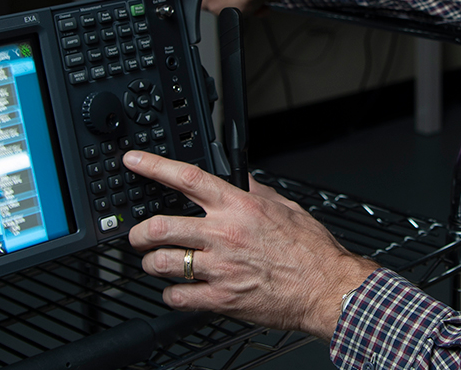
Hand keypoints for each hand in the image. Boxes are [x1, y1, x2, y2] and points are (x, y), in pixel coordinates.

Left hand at [123, 150, 378, 338]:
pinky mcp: (221, 298)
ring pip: (163, 263)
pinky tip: (177, 291)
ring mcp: (220, 268)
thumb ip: (256, 191)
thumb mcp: (285, 207)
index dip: (153, 167)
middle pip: (161, 226)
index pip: (186, 178)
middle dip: (140, 231)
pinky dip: (171, 295)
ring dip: (152, 263)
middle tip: (138, 234)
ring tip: (156, 263)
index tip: (134, 162)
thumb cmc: (311, 250)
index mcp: (238, 207)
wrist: (326, 287)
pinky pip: (178, 297)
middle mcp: (224, 235)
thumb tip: (239, 178)